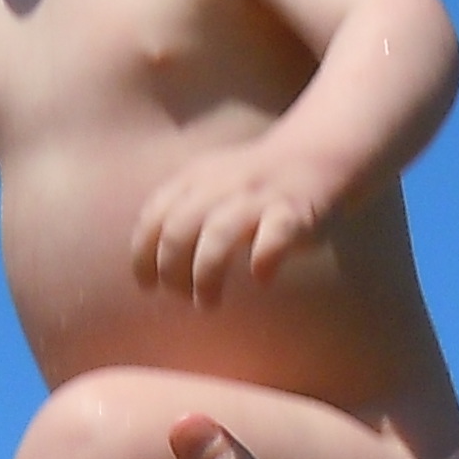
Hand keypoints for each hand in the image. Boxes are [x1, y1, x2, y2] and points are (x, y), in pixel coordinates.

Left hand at [131, 153, 330, 307]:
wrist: (315, 155)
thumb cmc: (253, 186)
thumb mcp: (206, 188)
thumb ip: (179, 214)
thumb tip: (150, 269)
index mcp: (194, 179)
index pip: (154, 216)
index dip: (144, 254)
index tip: (147, 285)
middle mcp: (220, 185)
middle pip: (179, 228)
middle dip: (171, 269)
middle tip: (181, 297)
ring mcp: (257, 196)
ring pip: (219, 232)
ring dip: (206, 272)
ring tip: (207, 303)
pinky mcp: (293, 210)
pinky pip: (277, 232)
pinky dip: (265, 256)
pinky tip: (261, 277)